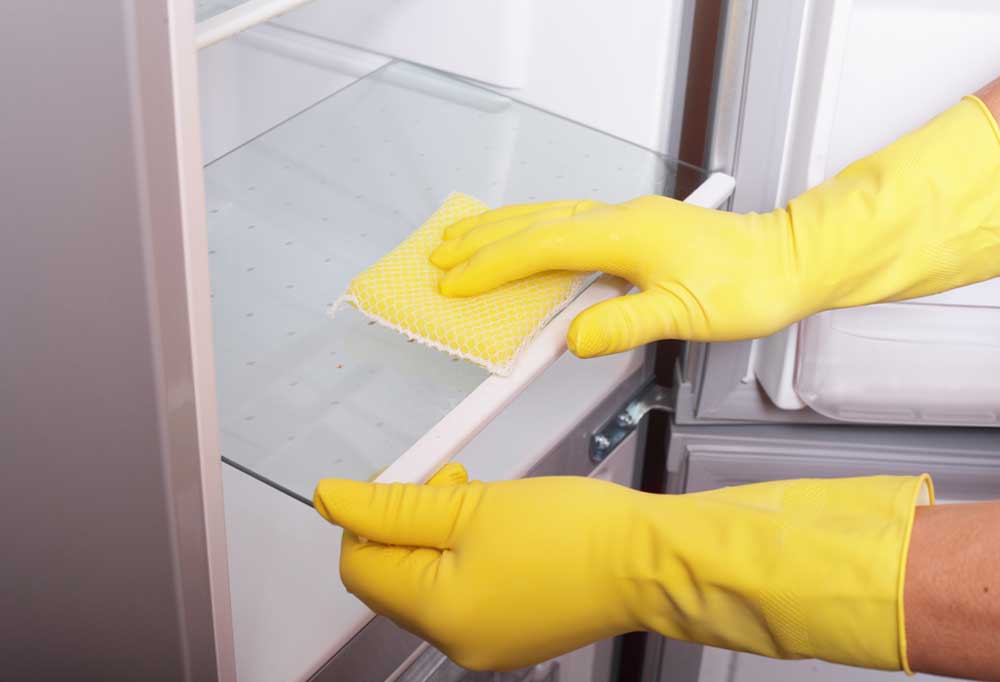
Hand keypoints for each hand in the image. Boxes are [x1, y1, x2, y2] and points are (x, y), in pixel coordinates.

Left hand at [315, 465, 652, 670]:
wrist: (651, 561)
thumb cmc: (574, 532)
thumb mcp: (471, 503)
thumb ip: (393, 505)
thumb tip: (331, 501)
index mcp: (438, 612)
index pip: (359, 566)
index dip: (367, 516)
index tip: (400, 480)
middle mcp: (456, 641)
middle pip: (394, 578)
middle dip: (408, 523)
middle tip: (449, 481)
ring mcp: (487, 643)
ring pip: (430, 583)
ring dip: (439, 535)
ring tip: (480, 500)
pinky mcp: (513, 633)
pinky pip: (465, 594)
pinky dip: (467, 557)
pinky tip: (500, 528)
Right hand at [431, 197, 804, 355]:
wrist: (790, 261)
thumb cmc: (748, 285)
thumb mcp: (686, 315)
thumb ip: (626, 323)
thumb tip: (575, 338)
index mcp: (626, 234)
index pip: (541, 247)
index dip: (493, 266)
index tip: (454, 283)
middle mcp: (621, 218)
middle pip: (534, 222)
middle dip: (481, 239)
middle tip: (439, 255)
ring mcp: (628, 219)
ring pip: (549, 216)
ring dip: (502, 228)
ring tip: (464, 239)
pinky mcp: (636, 228)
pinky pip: (568, 223)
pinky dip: (533, 231)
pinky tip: (526, 243)